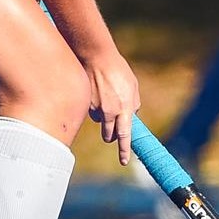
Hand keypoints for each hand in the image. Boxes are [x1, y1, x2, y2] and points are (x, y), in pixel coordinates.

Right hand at [84, 52, 142, 166]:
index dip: (124, 150)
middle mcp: (110, 112)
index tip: (124, 161)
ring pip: (99, 122)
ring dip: (103, 118)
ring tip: (105, 99)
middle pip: (109, 135)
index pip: (125, 135)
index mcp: (125, 108)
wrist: (96, 57)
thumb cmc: (118, 70)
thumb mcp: (133, 86)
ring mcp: (95, 109)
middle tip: (112, 132)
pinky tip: (97, 93)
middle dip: (111, 136)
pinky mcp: (84, 104)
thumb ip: (133, 103)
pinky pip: (91, 112)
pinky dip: (94, 107)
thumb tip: (132, 116)